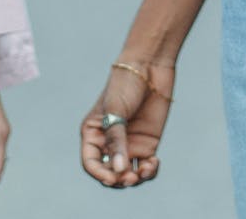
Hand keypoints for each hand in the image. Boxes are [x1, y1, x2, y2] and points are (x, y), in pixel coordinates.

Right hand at [79, 58, 174, 188]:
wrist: (149, 67)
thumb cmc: (125, 84)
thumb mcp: (116, 111)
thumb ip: (117, 140)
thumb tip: (119, 170)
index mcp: (93, 133)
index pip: (91, 163)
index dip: (100, 174)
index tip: (112, 177)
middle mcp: (109, 143)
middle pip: (110, 172)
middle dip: (119, 179)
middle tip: (130, 177)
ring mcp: (129, 144)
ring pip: (128, 174)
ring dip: (134, 179)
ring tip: (142, 173)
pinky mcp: (147, 143)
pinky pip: (146, 167)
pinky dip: (149, 171)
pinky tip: (153, 164)